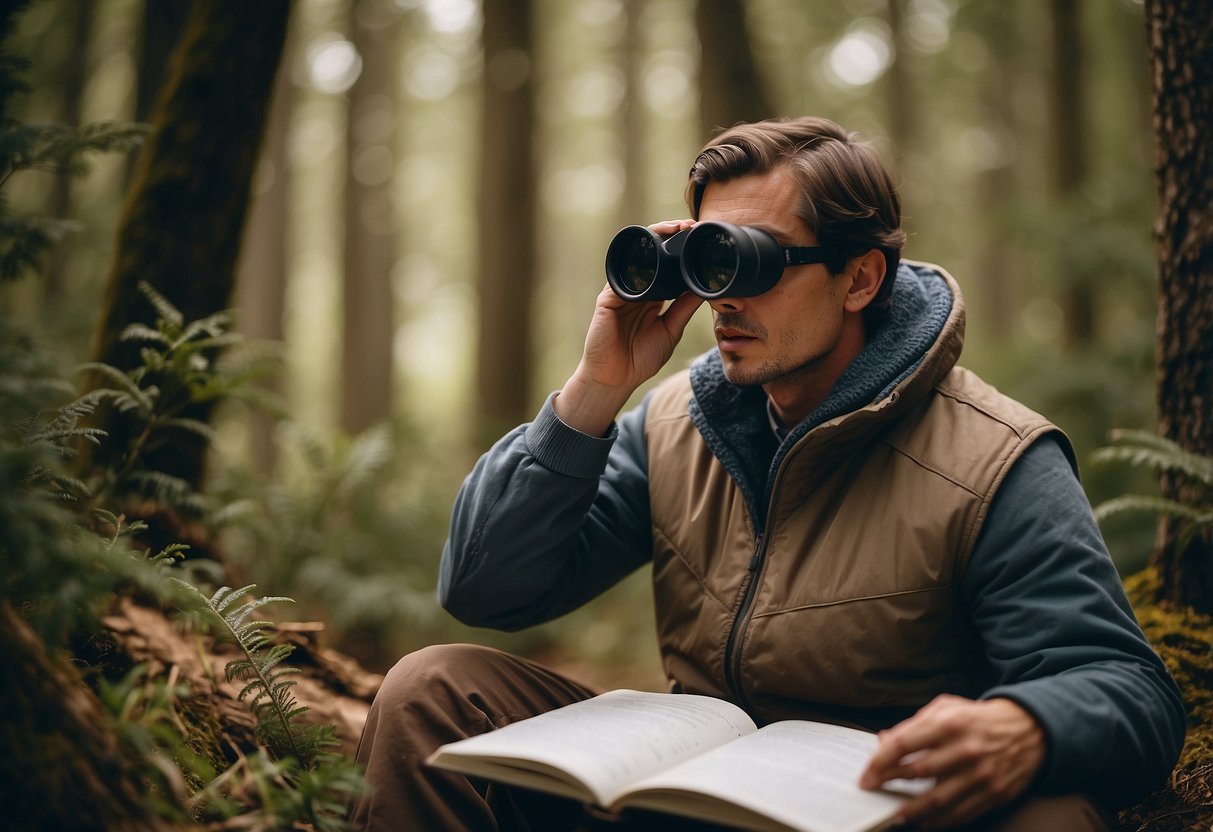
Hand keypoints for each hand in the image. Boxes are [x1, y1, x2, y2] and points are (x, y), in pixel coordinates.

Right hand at [555, 220, 703, 434]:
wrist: (616, 378)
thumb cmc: (640, 358)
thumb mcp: (671, 330)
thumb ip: (684, 309)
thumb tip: (703, 289)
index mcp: (653, 296)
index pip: (667, 266)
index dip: (681, 252)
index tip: (698, 238)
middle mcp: (636, 289)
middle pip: (652, 255)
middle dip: (669, 237)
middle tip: (689, 225)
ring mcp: (621, 292)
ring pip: (637, 258)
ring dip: (653, 240)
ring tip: (672, 228)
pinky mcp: (607, 298)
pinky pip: (621, 275)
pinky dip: (635, 263)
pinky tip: (650, 252)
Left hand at [858, 695, 1045, 829]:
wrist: (1028, 729)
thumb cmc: (977, 718)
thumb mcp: (946, 708)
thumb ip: (914, 725)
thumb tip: (883, 742)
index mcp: (948, 722)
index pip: (903, 744)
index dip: (879, 762)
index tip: (866, 776)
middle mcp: (964, 749)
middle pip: (916, 772)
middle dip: (889, 783)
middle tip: (874, 791)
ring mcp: (981, 774)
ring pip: (937, 799)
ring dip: (911, 810)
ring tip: (896, 814)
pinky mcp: (994, 793)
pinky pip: (961, 813)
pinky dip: (939, 821)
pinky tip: (924, 822)